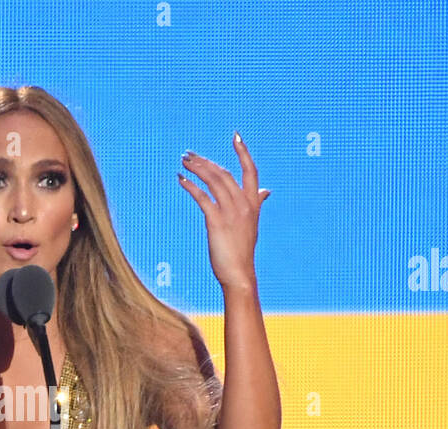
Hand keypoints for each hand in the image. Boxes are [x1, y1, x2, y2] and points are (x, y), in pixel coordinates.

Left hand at [177, 132, 268, 291]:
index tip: (236, 136)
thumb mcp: (252, 224)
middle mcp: (244, 204)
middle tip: (189, 154)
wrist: (239, 274)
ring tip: (184, 162)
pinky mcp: (216, 221)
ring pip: (213, 180)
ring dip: (196, 168)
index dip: (243, 152)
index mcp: (253, 203)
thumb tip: (266, 191)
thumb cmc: (242, 251)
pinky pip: (202, 196)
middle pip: (224, 172)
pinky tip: (181, 180)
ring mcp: (231, 212)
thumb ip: (257, 203)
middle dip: (205, 161)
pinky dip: (190, 186)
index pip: (251, 171)